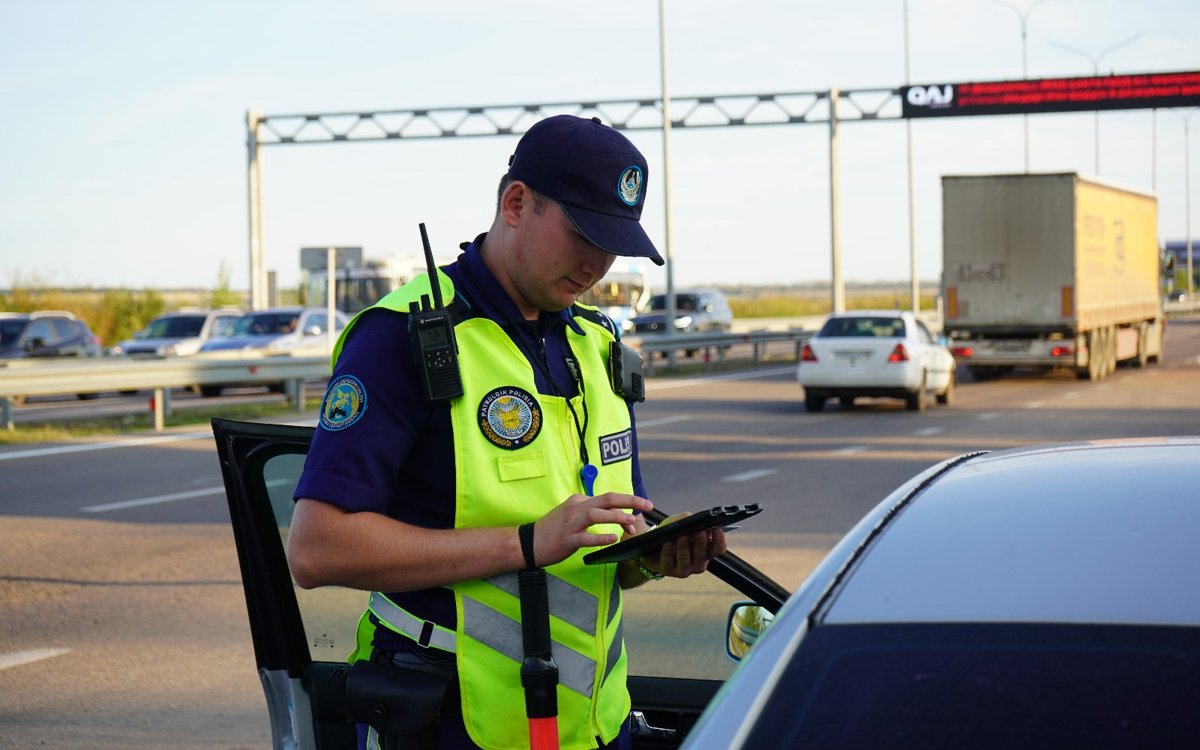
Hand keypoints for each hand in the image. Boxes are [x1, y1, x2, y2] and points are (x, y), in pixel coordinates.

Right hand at [533, 492, 652, 567]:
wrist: (528, 542)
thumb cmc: (553, 531)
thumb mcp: (573, 516)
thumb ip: (594, 514)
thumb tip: (620, 517)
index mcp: (579, 501)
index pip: (608, 497)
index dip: (627, 502)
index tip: (642, 507)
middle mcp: (576, 507)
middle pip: (607, 499)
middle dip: (629, 501)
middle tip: (647, 505)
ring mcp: (571, 523)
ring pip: (596, 514)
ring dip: (616, 517)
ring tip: (631, 522)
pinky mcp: (566, 539)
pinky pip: (586, 537)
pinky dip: (600, 537)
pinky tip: (612, 539)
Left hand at [641, 512, 727, 578]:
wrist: (653, 548)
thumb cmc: (672, 534)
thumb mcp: (680, 523)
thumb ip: (686, 518)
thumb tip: (689, 517)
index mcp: (706, 551)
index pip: (718, 549)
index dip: (720, 540)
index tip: (717, 529)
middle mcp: (698, 563)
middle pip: (703, 555)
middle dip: (701, 543)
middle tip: (700, 532)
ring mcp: (684, 569)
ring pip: (686, 560)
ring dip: (684, 547)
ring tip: (681, 536)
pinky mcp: (669, 570)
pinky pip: (669, 562)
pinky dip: (667, 552)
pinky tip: (666, 543)